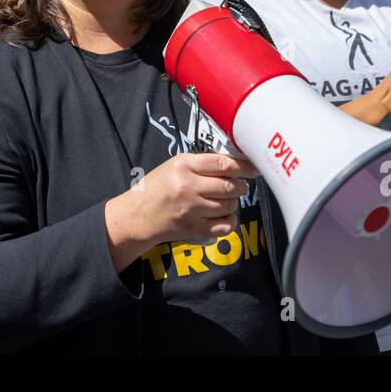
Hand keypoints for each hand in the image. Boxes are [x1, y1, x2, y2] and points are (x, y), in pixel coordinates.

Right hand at [112, 153, 259, 248]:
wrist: (138, 215)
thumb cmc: (156, 187)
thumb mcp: (174, 165)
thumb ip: (201, 163)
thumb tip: (232, 163)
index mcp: (183, 166)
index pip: (223, 163)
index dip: (243, 166)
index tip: (253, 168)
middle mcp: (189, 187)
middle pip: (229, 186)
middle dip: (240, 186)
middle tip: (239, 185)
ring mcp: (192, 210)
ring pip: (229, 205)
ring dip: (233, 201)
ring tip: (227, 198)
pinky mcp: (195, 228)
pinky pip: (225, 226)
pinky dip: (230, 220)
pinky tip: (224, 215)